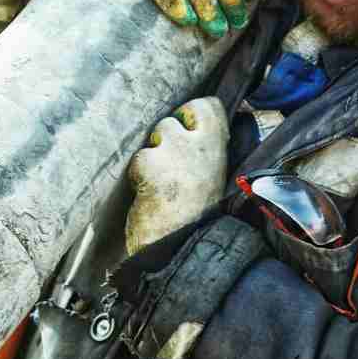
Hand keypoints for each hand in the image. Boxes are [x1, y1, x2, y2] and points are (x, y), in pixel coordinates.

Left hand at [125, 97, 228, 254]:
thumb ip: (205, 153)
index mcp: (219, 149)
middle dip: (165, 138)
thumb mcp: (214, 179)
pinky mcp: (150, 164)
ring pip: (154, 138)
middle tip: (168, 168)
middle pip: (173, 119)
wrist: (183, 252)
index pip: (209, 106)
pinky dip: (138, 176)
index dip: (192, 115)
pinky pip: (138, 159)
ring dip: (151, 158)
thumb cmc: (198, 219)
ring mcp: (175, 152)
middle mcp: (200, 145)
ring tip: (160, 187)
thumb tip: (190, 129)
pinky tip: (148, 196)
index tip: (186, 133)